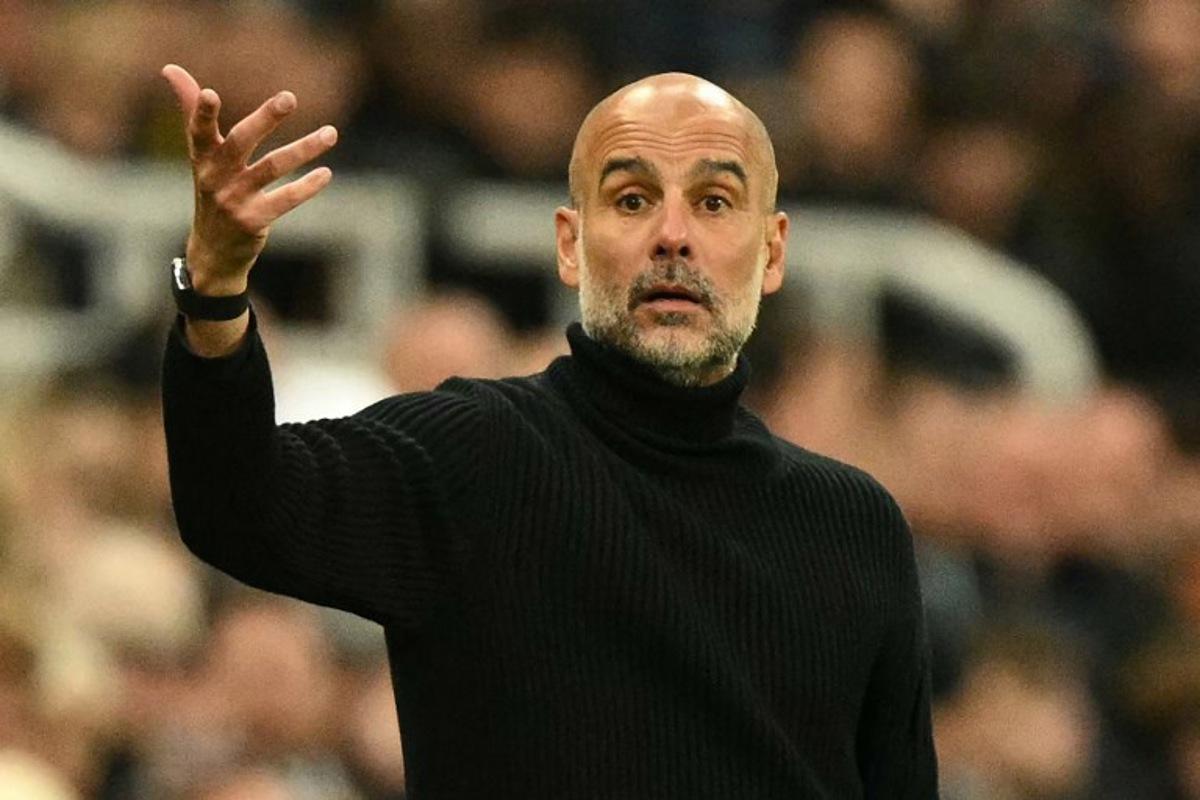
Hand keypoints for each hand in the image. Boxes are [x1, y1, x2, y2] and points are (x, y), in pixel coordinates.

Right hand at [161, 64, 336, 294]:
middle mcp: (216, 177)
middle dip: (265, 118)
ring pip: (273, 167)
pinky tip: (325, 173)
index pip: (199, 131)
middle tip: (289, 97)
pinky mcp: (254, 220)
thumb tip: (170, 68)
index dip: (202, 113)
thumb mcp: (200, 155)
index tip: (210, 94)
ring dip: (304, 149)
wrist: (213, 251)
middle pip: (242, 142)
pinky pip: (285, 199)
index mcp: (203, 158)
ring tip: (331, 133)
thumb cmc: (212, 191)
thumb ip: (191, 112)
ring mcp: (235, 200)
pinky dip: (307, 186)